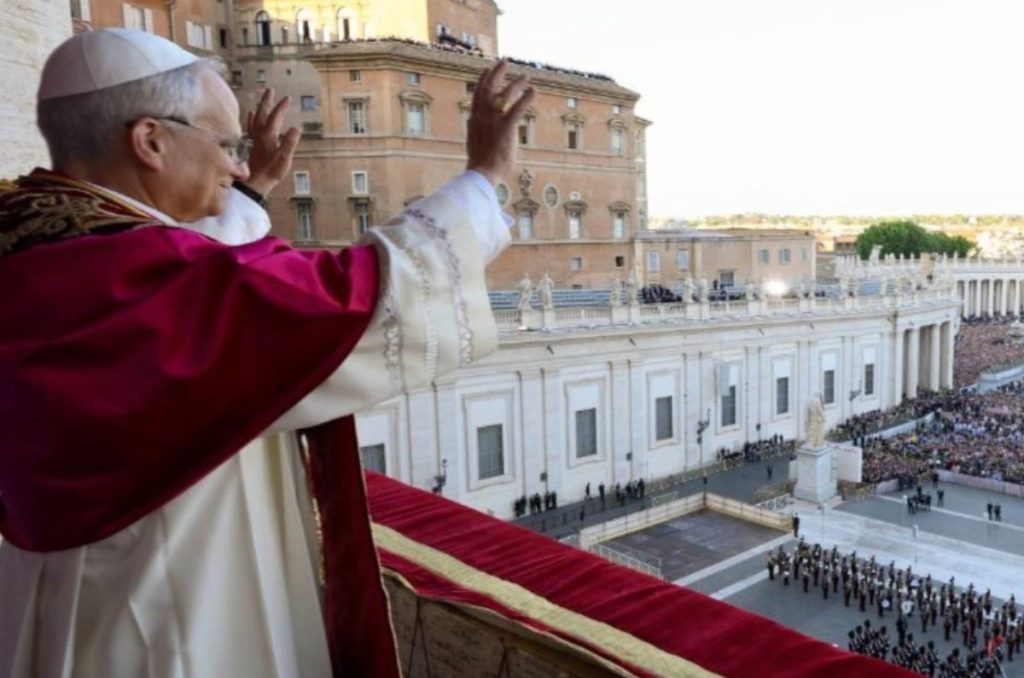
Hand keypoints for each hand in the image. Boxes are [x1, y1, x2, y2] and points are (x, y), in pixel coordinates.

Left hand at [244, 88, 300, 196]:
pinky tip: (251, 116)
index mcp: (268, 135)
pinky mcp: (250, 143)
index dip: (281, 107)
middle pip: (262, 113)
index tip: (287, 98)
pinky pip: (250, 125)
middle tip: (270, 90)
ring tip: (262, 99)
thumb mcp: (284, 159)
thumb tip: (297, 128)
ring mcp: (253, 138)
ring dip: (259, 107)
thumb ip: (290, 143)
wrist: (254, 183)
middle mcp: (259, 133)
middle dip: (267, 101)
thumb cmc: (270, 172)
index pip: (275, 116)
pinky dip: (251, 118)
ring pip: (255, 117)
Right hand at [466, 60, 534, 184]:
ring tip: (526, 77)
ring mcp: (493, 121)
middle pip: (489, 87)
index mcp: (474, 119)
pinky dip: (526, 98)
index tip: (487, 69)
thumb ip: (477, 130)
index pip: (477, 93)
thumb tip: (474, 126)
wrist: (481, 174)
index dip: (483, 79)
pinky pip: (517, 109)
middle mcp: (482, 116)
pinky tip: (533, 91)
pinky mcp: (505, 128)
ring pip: (505, 94)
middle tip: (505, 61)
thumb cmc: (480, 164)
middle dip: (497, 72)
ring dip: (516, 83)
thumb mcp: (475, 142)